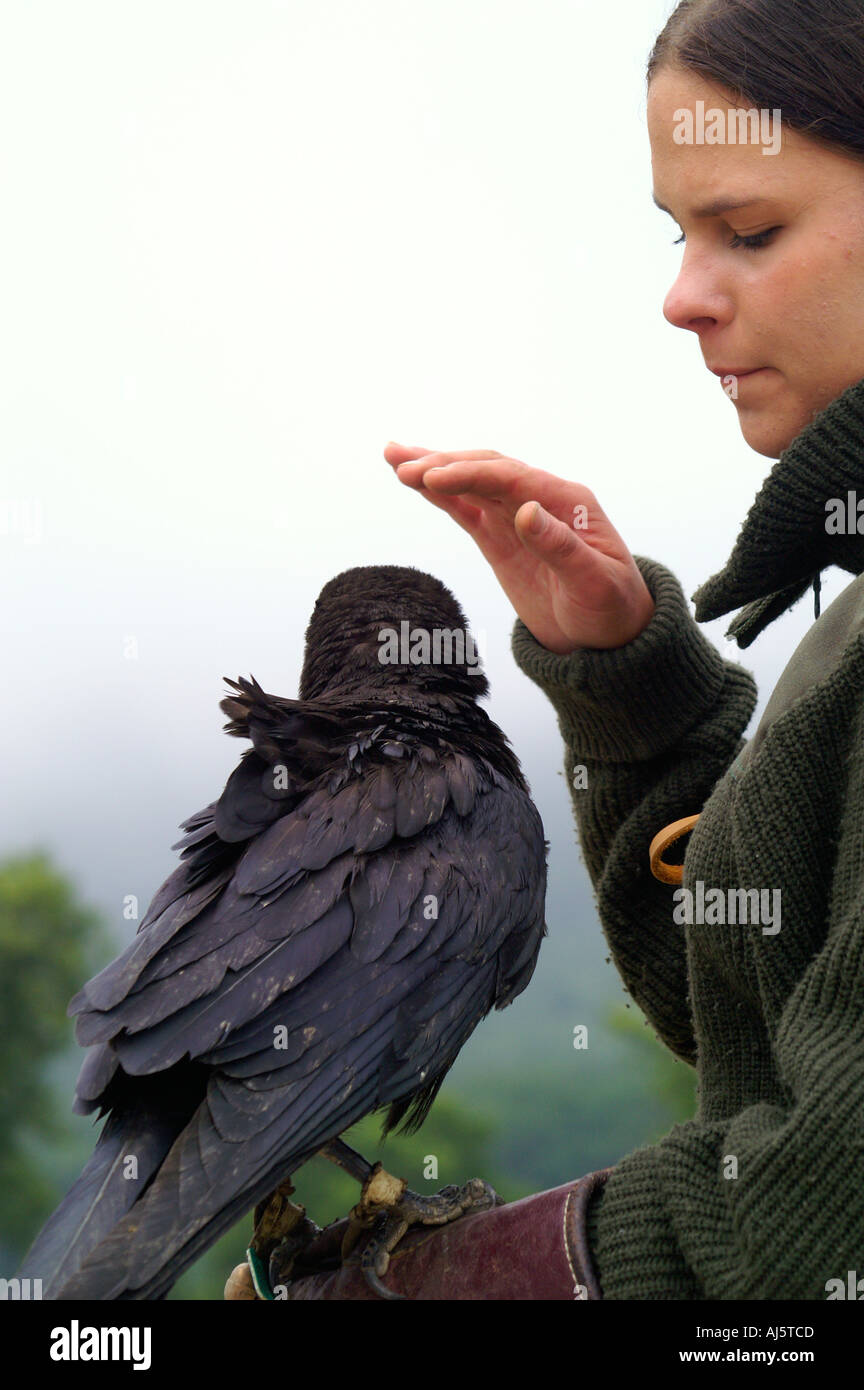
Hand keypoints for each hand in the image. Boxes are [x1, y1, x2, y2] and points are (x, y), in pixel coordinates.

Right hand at [384, 443, 654, 652]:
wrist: (611, 636)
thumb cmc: (612, 609)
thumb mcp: (593, 582)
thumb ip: (560, 547)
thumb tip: (526, 511)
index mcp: (567, 501)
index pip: (511, 477)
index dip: (470, 473)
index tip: (432, 478)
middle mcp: (542, 500)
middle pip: (486, 471)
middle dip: (444, 465)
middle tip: (401, 465)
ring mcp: (518, 518)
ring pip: (472, 485)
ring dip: (434, 470)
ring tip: (393, 457)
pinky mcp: (503, 539)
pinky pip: (467, 511)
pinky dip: (440, 496)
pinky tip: (414, 483)